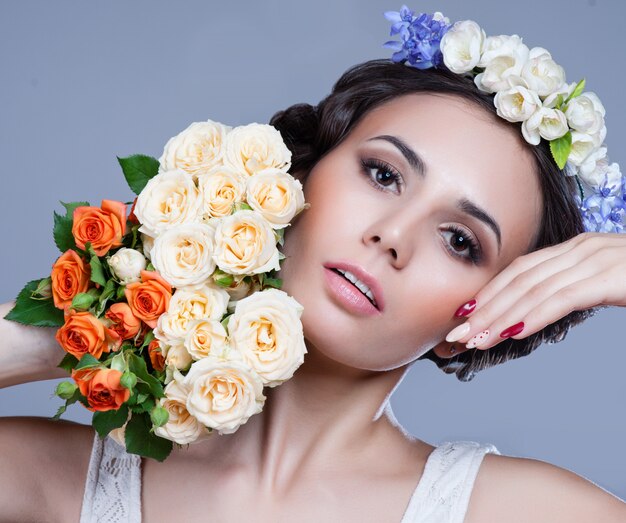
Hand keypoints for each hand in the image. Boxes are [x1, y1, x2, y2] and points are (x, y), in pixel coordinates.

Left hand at [444, 232, 625, 350]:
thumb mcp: (604, 281)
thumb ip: (573, 289)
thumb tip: (537, 310)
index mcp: (575, 249)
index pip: (520, 271)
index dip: (489, 293)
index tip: (463, 315)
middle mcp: (580, 249)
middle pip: (518, 279)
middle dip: (484, 308)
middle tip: (454, 333)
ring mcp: (595, 260)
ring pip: (533, 290)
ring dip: (499, 317)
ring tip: (473, 339)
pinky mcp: (610, 277)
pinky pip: (562, 298)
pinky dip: (532, 317)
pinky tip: (511, 334)